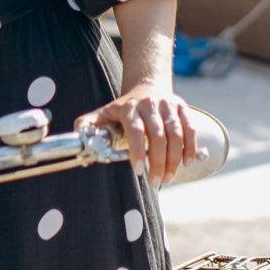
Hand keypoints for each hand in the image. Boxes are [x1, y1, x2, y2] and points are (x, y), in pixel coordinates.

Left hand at [77, 81, 196, 187]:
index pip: (135, 130)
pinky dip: (190, 148)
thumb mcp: (104, 113)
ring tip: (168, 178)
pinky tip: (187, 163)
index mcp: (128, 107)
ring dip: (174, 160)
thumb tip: (79, 138)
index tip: (139, 170)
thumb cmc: (123, 108)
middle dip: (158, 163)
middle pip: (158, 136)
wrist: (147, 87)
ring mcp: (168, 105)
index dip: (138, 151)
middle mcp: (149, 104)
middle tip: (155, 182)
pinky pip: (190, 129)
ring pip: (176, 135)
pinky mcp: (182, 108)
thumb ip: (88, 124)